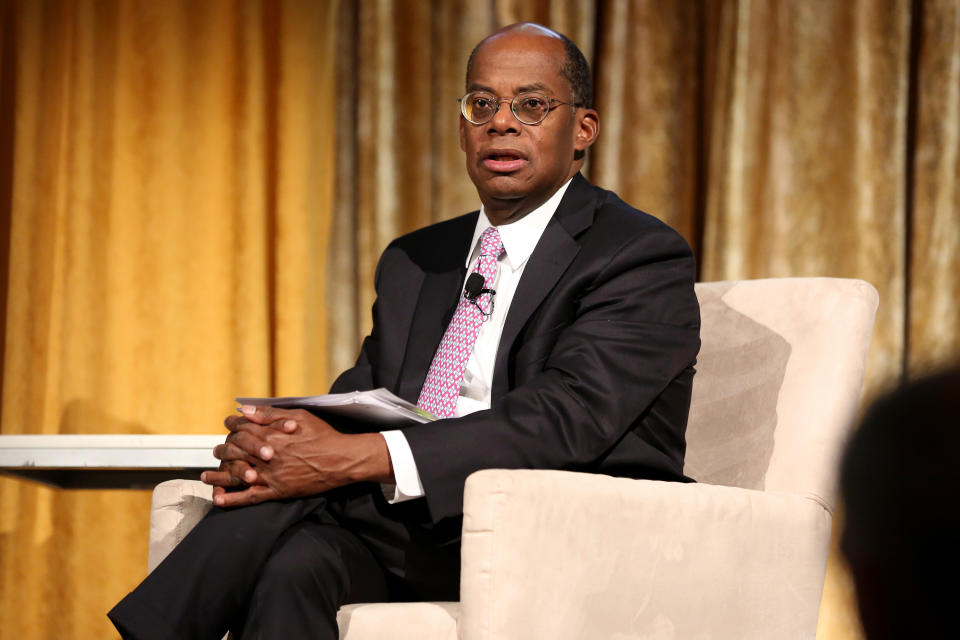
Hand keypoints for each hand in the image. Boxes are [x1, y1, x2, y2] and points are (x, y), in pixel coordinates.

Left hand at [201, 405, 393, 507]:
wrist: (341, 460)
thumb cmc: (323, 435)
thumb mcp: (299, 416)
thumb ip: (270, 413)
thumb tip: (245, 410)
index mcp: (271, 434)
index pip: (242, 428)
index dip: (232, 425)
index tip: (229, 424)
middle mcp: (267, 455)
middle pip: (235, 451)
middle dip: (223, 449)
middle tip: (216, 450)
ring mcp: (271, 474)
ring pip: (237, 475)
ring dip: (219, 475)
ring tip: (206, 476)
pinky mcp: (278, 490)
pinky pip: (251, 496)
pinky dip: (234, 499)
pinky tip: (219, 499)